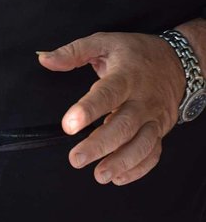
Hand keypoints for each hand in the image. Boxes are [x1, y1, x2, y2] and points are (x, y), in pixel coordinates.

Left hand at [37, 32, 185, 184]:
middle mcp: (143, 99)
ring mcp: (154, 117)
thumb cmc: (134, 53)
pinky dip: (138, 168)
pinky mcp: (160, 130)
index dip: (88, 109)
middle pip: (124, 125)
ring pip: (143, 143)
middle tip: (76, 159)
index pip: (108, 93)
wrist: (177, 61)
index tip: (69, 125)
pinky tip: (118, 178)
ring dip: (121, 162)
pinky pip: (153, 153)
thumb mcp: (103, 43)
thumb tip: (44, 58)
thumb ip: (72, 52)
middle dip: (100, 145)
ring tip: (99, 175)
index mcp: (126, 76)